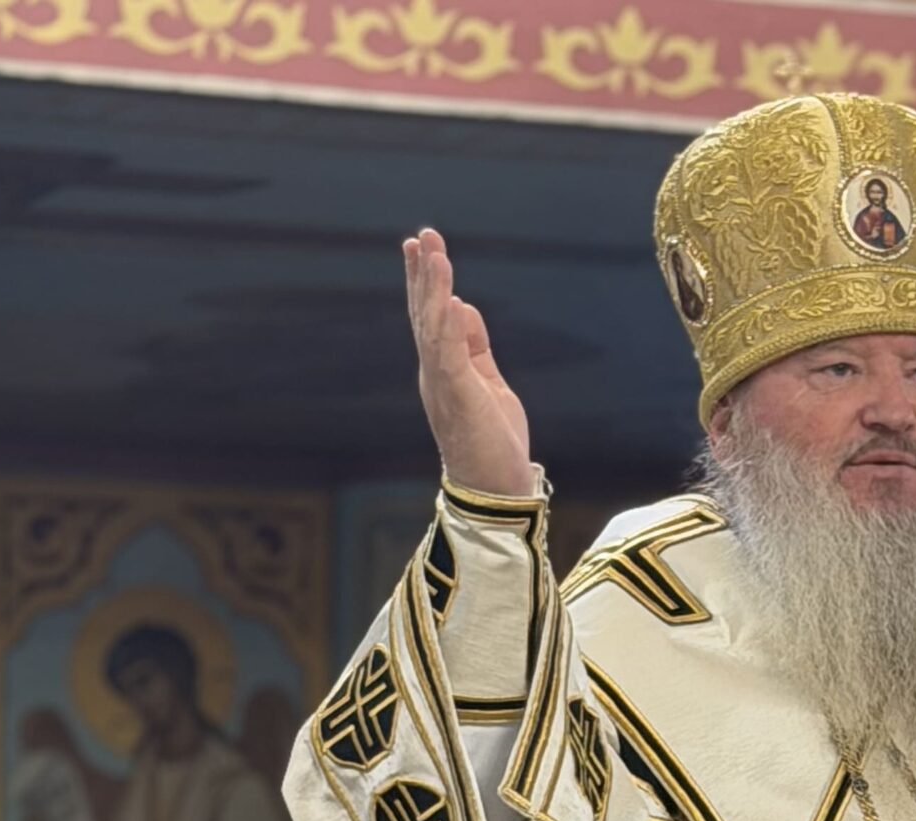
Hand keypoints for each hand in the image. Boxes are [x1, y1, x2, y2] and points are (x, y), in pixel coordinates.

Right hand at [405, 228, 535, 498]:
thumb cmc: (492, 442)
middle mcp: (435, 373)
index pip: (429, 317)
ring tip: (433, 251)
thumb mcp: (488, 382)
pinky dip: (447, 326)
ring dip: (433, 289)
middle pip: (424, 314)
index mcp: (442, 369)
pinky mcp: (458, 398)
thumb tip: (463, 306)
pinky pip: (449, 356)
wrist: (495, 490)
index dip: (425, 281)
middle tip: (421, 235)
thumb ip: (474, 346)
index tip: (420, 246)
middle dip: (423, 273)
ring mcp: (443, 385)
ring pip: (432, 328)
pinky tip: (450, 299)